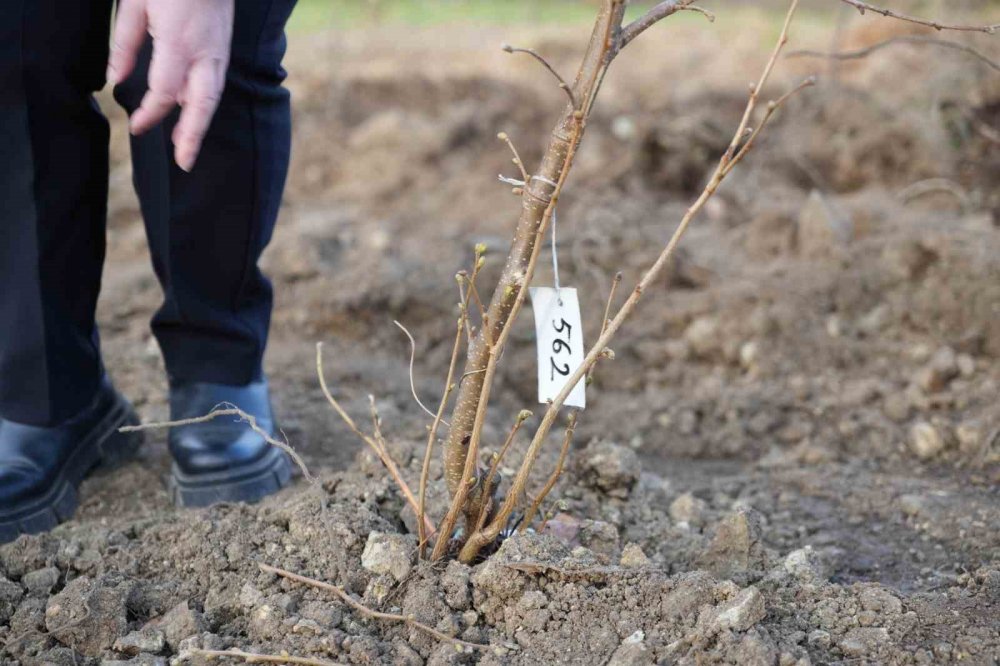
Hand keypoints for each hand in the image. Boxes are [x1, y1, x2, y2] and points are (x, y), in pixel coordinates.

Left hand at [107, 0, 234, 171]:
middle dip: (193, 137)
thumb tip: (114, 80)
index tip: (135, 127)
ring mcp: (218, 52)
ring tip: (185, 144)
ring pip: (212, 97)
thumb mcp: (135, 4)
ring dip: (200, 123)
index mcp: (178, 44)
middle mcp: (204, 54)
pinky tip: (191, 111)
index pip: (164, 93)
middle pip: (201, 105)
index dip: (149, 114)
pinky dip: (204, 104)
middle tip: (184, 163)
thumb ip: (125, 45)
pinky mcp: (222, 48)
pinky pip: (215, 84)